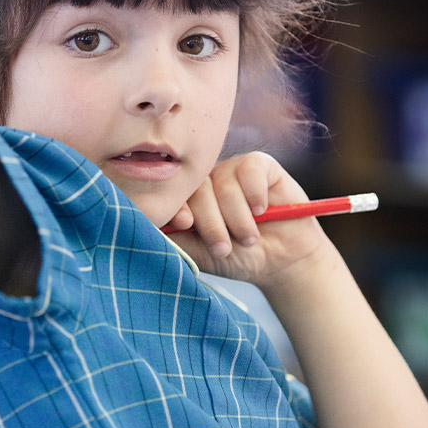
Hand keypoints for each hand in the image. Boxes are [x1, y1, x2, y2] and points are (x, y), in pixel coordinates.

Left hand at [163, 152, 329, 287]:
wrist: (282, 262)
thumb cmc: (238, 258)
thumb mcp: (202, 254)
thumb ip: (175, 238)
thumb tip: (146, 225)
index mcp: (189, 199)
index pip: (175, 194)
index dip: (179, 206)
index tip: (186, 223)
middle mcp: (208, 181)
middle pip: (199, 189)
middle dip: (212, 223)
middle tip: (224, 248)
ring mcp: (232, 170)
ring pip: (224, 184)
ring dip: (238, 218)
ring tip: (249, 238)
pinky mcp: (260, 165)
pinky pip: (250, 169)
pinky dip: (255, 193)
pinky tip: (262, 210)